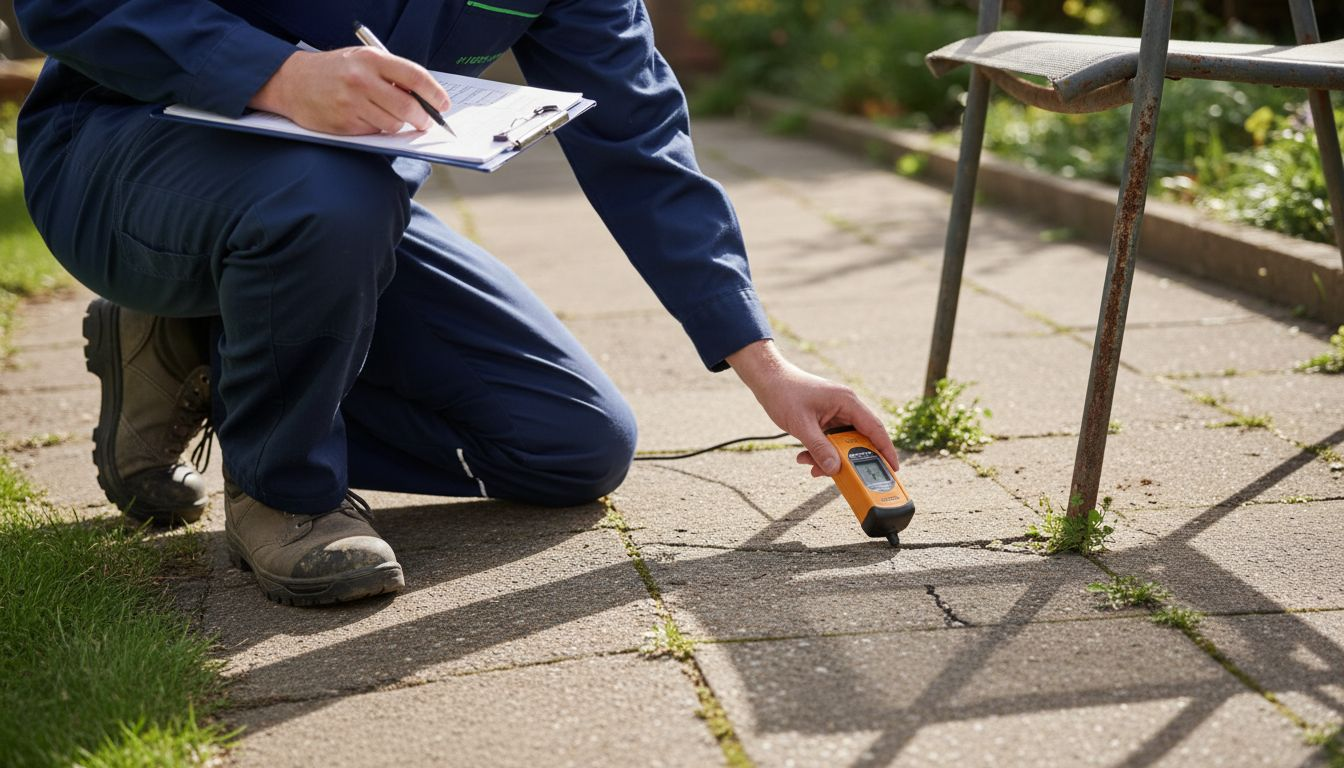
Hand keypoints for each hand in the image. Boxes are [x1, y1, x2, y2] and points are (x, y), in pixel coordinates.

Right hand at [250, 48, 450, 134]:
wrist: (292, 81)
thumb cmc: (335, 70)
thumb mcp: (363, 60)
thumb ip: (392, 74)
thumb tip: (426, 97)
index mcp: (371, 60)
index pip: (415, 77)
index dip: (435, 93)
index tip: (444, 104)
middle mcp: (362, 80)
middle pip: (409, 107)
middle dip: (424, 118)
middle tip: (426, 121)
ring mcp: (352, 104)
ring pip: (393, 124)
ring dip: (398, 125)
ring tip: (388, 115)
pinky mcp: (344, 124)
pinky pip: (374, 133)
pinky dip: (378, 130)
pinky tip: (366, 118)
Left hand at [727, 340, 899, 477]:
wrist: (767, 379)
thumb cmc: (784, 393)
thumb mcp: (802, 425)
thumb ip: (819, 448)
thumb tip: (834, 469)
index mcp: (847, 401)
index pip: (875, 428)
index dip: (886, 449)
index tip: (894, 468)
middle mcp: (846, 406)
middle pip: (859, 439)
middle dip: (850, 460)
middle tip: (844, 477)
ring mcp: (835, 412)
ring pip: (843, 443)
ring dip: (830, 457)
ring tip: (811, 466)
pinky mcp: (825, 418)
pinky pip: (830, 440)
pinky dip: (821, 451)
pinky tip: (806, 457)